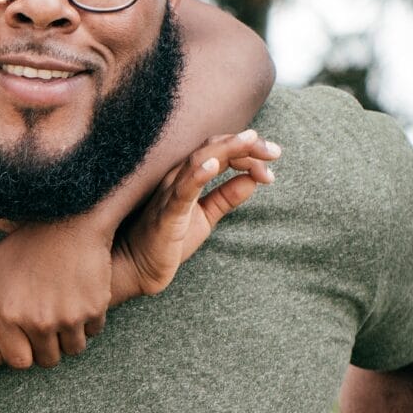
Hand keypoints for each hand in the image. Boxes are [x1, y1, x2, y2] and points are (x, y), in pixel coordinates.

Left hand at [0, 219, 112, 368]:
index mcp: (9, 316)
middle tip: (51, 331)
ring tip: (67, 315)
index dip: (25, 354)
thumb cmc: (26, 243)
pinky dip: (90, 321)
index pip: (19, 361)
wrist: (70, 219)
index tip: (29, 343)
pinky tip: (82, 301)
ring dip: (71, 337)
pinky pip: (94, 330)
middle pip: (48, 360)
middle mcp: (38, 322)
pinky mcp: (93, 309)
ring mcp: (68, 317)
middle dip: (50, 349)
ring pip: (73, 348)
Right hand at [113, 130, 278, 299]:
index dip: (248, 152)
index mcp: (186, 178)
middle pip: (212, 148)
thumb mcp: (205, 217)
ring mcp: (168, 195)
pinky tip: (214, 165)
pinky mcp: (165, 215)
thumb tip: (254, 179)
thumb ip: (227, 197)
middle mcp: (176, 179)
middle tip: (275, 151)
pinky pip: (182, 191)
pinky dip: (198, 175)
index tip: (272, 161)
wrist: (137, 270)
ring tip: (252, 142)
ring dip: (227, 149)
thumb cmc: (166, 242)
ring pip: (198, 161)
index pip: (219, 152)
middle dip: (245, 145)